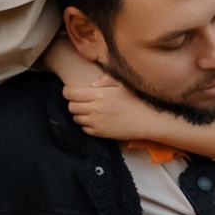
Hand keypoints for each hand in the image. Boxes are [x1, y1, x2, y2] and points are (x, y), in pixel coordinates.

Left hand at [50, 51, 214, 156]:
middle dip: (72, 103)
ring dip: (79, 114)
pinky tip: (95, 120)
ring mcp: (97, 123)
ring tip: (88, 110)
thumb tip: (91, 85)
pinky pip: (85, 129)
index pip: (71, 94)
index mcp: (99, 94)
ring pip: (76, 119)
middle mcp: (95, 109)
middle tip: (79, 101)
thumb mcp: (122, 85)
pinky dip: (86, 124)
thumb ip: (105, 81)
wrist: (147, 120)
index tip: (69, 90)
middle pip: (71, 107)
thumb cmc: (136, 99)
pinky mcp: (101, 133)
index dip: (67, 92)